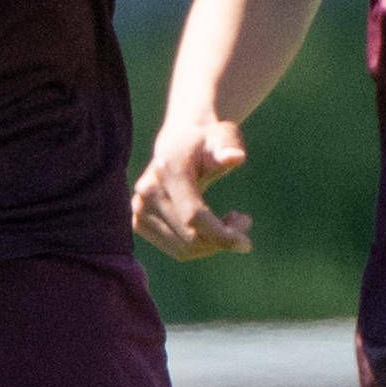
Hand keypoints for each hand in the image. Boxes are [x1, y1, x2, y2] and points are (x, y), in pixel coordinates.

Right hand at [130, 111, 256, 258]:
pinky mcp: (139, 221)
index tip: (246, 244)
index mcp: (168, 170)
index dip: (221, 235)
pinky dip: (199, 246)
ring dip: (212, 244)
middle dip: (222, 240)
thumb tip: (236, 156)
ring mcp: (139, 208)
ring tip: (230, 221)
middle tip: (244, 221)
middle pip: (190, 238)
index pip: (194, 216)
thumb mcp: (222, 137)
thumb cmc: (207, 139)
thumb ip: (228, 147)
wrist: (178, 140)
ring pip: (183, 250)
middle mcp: (148, 192)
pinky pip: (176, 249)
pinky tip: (212, 226)